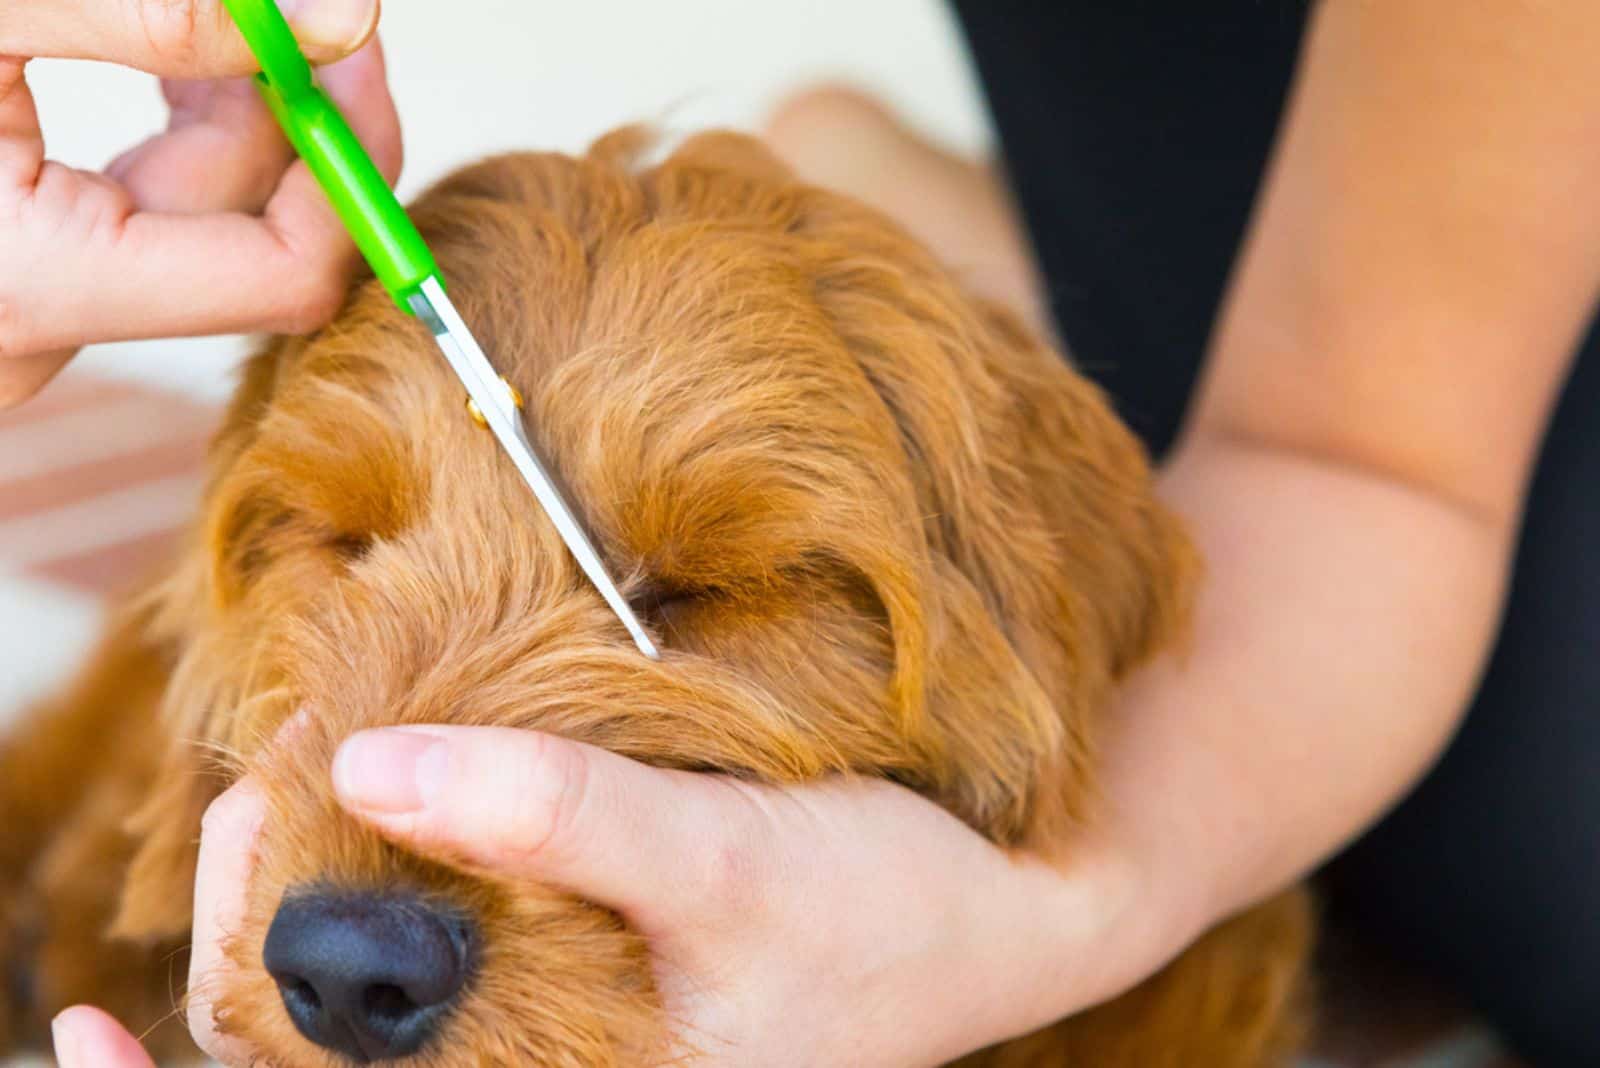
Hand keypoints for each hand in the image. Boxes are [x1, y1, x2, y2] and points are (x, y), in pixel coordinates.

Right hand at [0, 0, 397, 408]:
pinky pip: (149, 212)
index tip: (354, 54)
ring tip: (246, 12)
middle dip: (296, 112)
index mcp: (39, 288)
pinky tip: (181, 53)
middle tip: (305, 10)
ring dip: (242, 107)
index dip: (346, 165)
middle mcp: (46, 331)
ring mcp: (42, 311)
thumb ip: (153, 20)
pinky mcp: (35, 276)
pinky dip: (184, 130)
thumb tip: (337, 19)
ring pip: (206, 217)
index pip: (289, 274)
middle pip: (256, 234)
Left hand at [55, 729, 1179, 1067]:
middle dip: (268, 941)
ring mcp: (574, 1036)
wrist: (1013, 906)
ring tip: (297, 790)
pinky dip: (402, 880)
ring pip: (398, 996)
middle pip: (353, 1055)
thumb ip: (562, 817)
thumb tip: (375, 761)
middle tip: (248, 804)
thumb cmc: (893, 911)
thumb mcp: (733, 864)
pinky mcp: (596, 974)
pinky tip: (385, 805)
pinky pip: (461, 946)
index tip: (88, 1038)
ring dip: (329, 900)